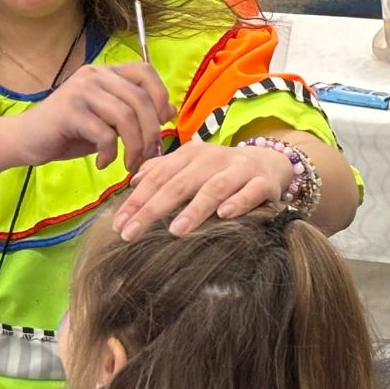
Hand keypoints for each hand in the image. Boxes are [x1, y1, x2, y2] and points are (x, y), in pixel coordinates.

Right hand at [8, 63, 175, 172]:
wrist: (25, 140)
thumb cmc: (68, 132)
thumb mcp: (107, 122)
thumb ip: (133, 114)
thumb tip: (170, 111)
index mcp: (105, 73)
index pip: (145, 71)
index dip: (161, 96)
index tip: (162, 123)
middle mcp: (94, 75)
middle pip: (140, 99)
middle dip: (150, 133)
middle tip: (147, 156)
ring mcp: (81, 90)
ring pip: (125, 117)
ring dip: (134, 147)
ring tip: (128, 164)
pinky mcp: (69, 111)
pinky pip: (104, 134)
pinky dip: (110, 154)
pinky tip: (103, 164)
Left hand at [113, 140, 293, 240]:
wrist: (271, 162)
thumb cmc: (222, 171)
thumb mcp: (192, 166)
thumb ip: (163, 171)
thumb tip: (133, 182)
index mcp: (191, 155)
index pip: (158, 177)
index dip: (136, 200)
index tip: (118, 224)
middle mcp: (213, 158)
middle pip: (179, 184)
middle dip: (152, 209)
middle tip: (131, 233)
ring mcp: (240, 169)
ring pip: (213, 188)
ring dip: (194, 209)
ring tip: (175, 230)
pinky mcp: (264, 183)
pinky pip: (251, 192)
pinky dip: (238, 202)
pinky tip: (224, 216)